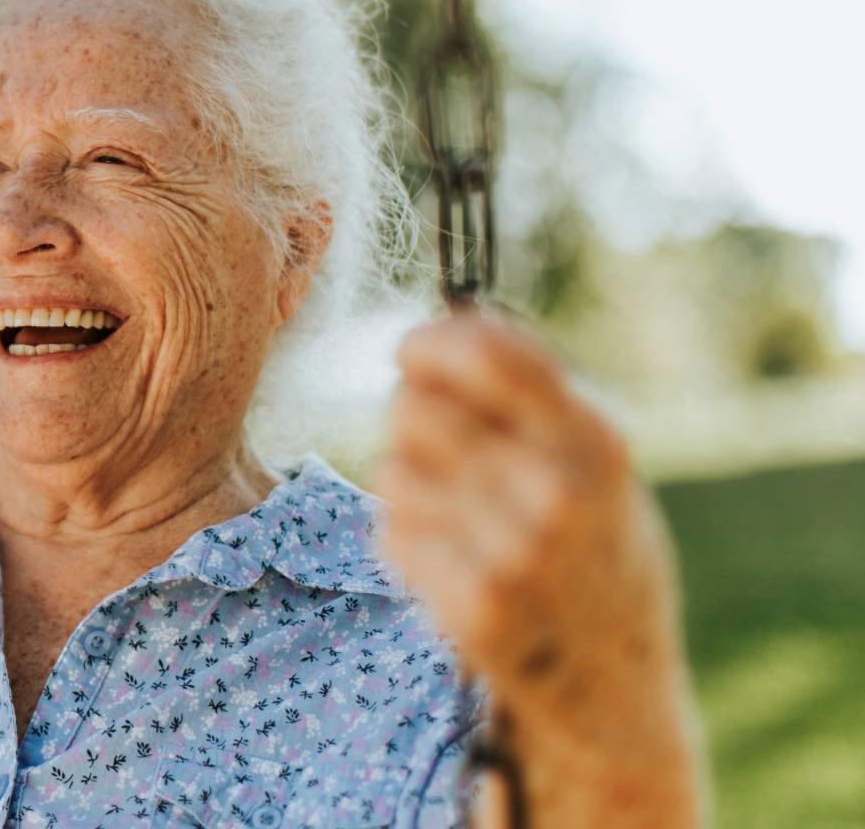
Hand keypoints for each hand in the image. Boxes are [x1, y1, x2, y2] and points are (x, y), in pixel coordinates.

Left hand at [377, 312, 700, 811]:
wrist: (615, 684)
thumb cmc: (596, 546)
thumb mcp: (597, 462)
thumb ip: (533, 397)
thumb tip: (446, 322)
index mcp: (596, 442)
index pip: (489, 354)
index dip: (431, 341)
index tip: (410, 349)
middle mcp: (557, 495)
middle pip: (414, 406)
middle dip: (413, 414)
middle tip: (442, 447)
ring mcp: (513, 557)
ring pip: (392, 470)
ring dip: (408, 482)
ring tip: (462, 514)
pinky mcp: (470, 610)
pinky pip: (390, 533)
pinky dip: (407, 538)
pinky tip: (453, 559)